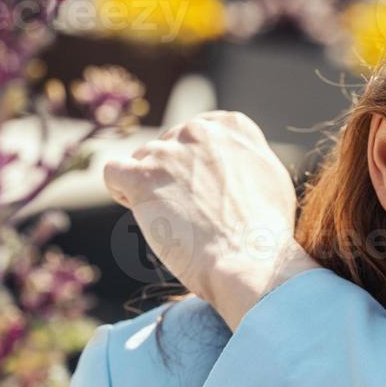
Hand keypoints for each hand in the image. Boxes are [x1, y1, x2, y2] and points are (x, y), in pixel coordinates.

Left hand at [102, 111, 321, 328]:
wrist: (250, 260)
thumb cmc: (266, 231)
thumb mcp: (271, 178)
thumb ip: (246, 158)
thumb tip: (233, 160)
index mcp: (232, 127)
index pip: (199, 133)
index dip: (197, 162)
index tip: (205, 189)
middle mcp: (199, 130)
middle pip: (169, 145)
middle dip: (173, 174)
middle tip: (190, 211)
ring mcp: (169, 151)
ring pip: (142, 160)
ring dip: (151, 187)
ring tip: (173, 220)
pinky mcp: (142, 176)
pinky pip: (114, 171)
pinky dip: (121, 190)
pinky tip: (140, 209)